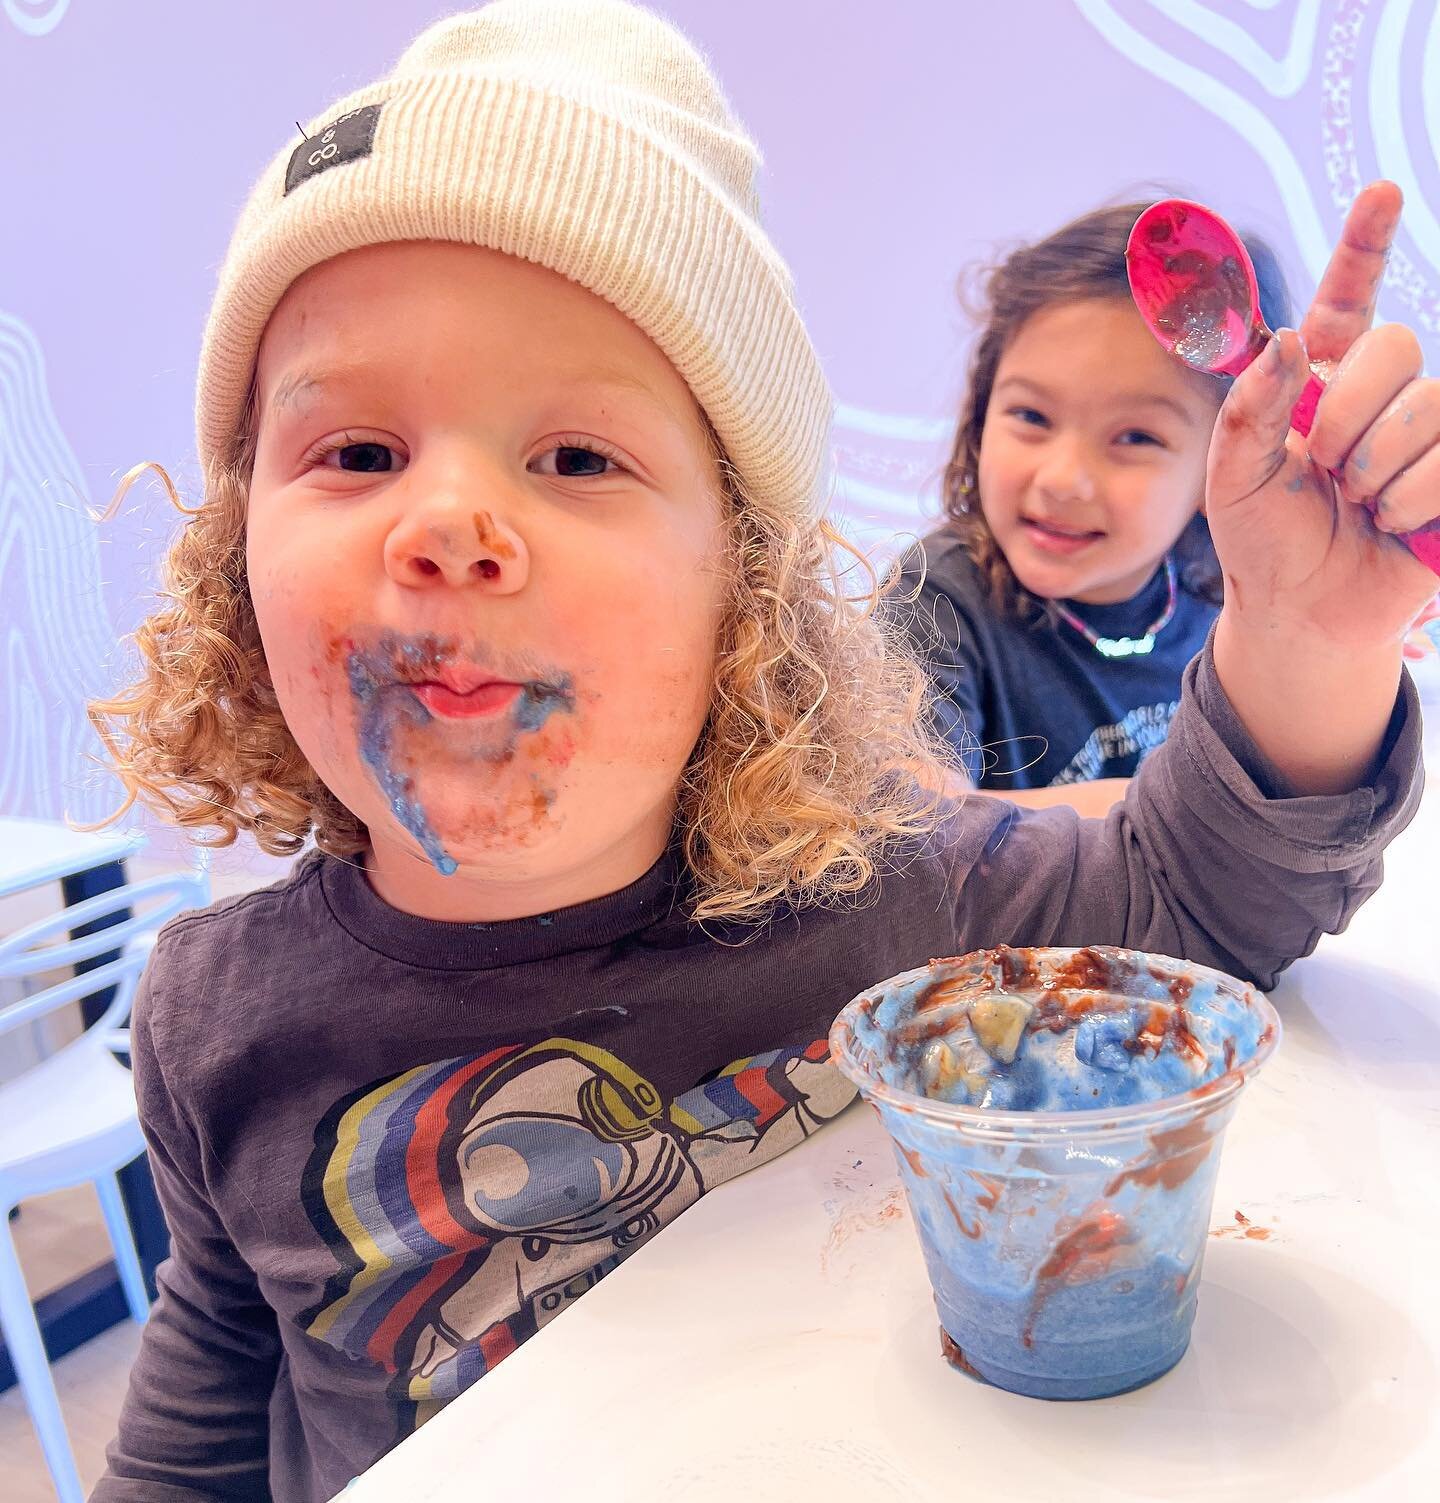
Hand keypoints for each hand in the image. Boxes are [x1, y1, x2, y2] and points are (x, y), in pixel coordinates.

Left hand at [1206, 180, 1439, 650]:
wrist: (1302, 608)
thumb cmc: (1263, 540)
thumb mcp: (1231, 478)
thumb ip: (1250, 409)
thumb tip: (1285, 338)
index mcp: (1318, 378)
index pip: (1345, 298)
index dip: (1365, 243)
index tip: (1382, 193)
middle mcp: (1378, 392)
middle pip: (1397, 346)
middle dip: (1350, 414)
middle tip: (1324, 468)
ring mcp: (1426, 430)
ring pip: (1429, 407)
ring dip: (1378, 469)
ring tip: (1357, 503)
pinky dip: (1411, 500)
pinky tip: (1391, 522)